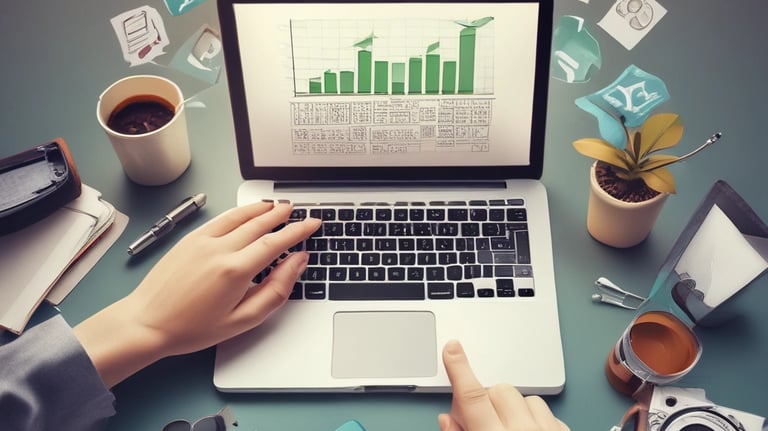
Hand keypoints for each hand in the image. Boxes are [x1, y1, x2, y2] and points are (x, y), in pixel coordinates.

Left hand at [74, 201, 320, 386]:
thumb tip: (296, 263)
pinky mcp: (189, 239)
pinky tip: (247, 212)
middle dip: (283, 216)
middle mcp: (219, 249)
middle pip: (260, 224)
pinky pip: (221, 219)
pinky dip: (239, 212)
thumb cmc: (193, 328)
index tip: (312, 223)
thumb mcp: (243, 319)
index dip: (298, 231)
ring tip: (278, 206)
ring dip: (262, 209)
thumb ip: (276, 290)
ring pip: (240, 216)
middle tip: (299, 211)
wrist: (146, 323)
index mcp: (236, 270)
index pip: (276, 242)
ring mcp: (202, 241)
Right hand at [439, 340, 569, 430]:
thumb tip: (447, 418)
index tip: (452, 348)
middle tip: (484, 422)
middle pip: (498, 391)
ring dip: (514, 409)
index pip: (472, 397)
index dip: (459, 369)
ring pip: (524, 397)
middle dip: (488, 402)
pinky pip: (547, 410)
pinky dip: (535, 418)